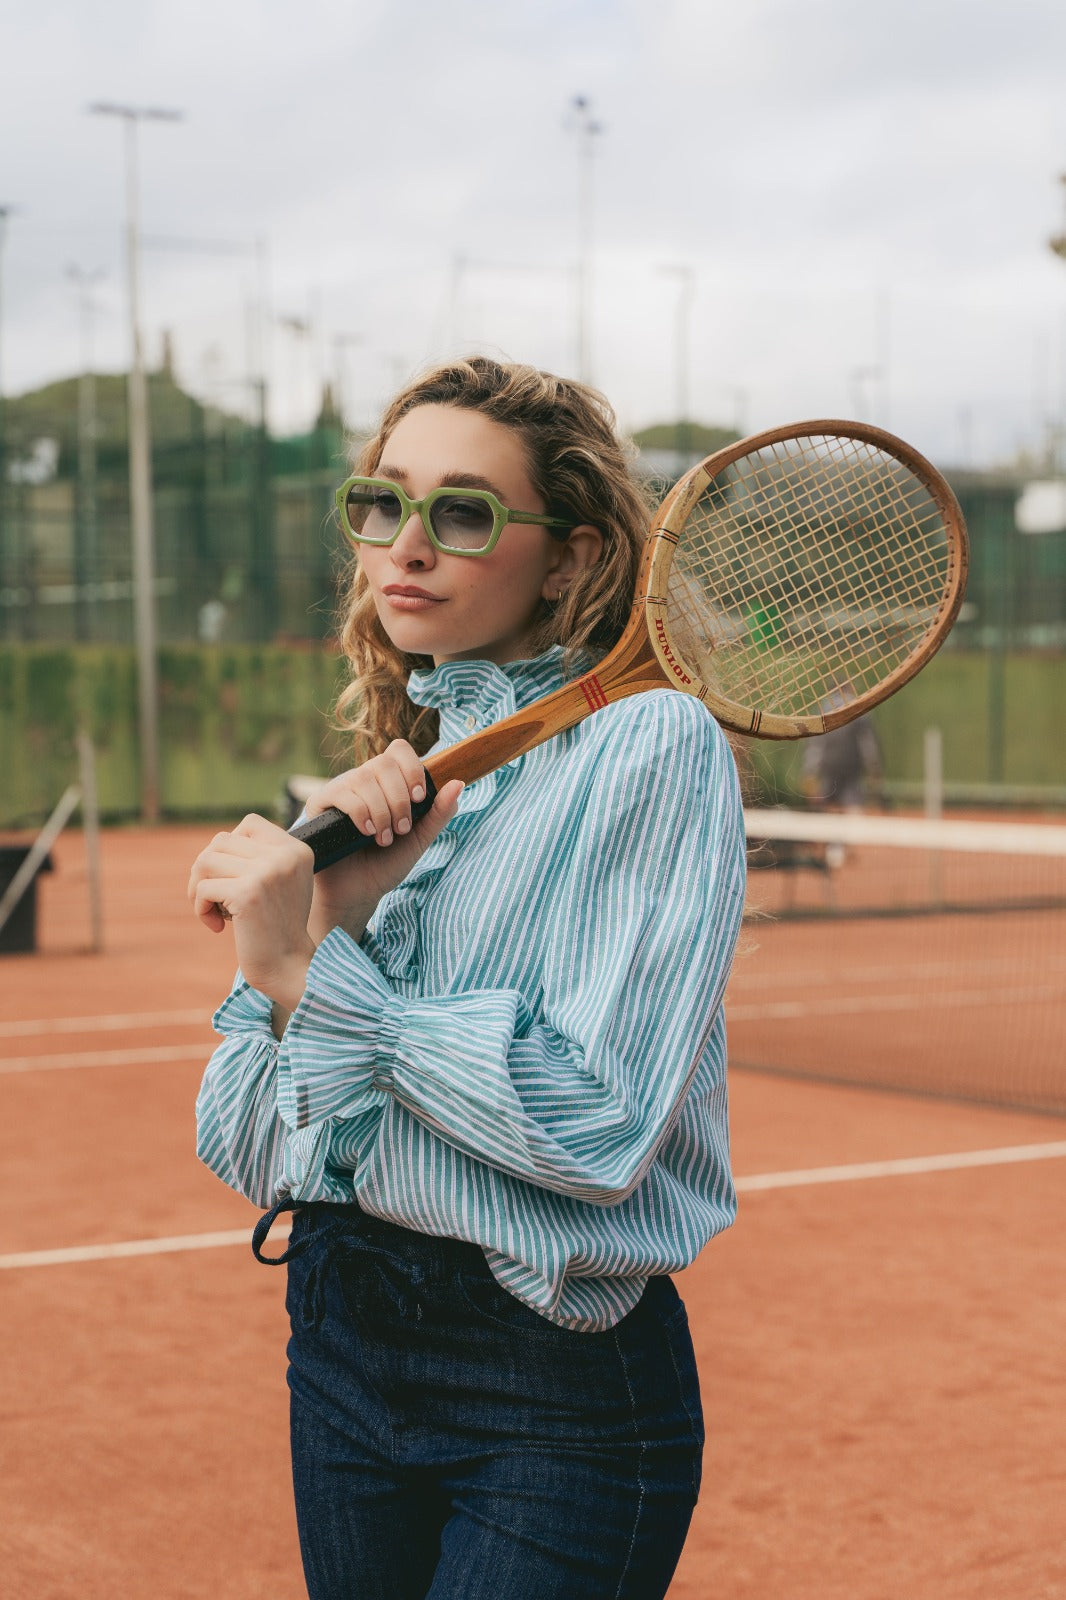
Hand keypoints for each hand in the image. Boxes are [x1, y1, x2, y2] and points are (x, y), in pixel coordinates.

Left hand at [188, 814, 315, 1010]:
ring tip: (213, 910)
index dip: (230, 848)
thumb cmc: (279, 928)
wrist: (288, 967)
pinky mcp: (248, 893)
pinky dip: (200, 908)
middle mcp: (285, 856)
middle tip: (214, 898)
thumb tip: (216, 844)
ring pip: (206, 861)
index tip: (233, 877)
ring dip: (199, 887)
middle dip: (208, 870)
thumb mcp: (280, 883)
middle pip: (221, 841)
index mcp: (297, 850)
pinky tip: (216, 927)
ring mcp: (267, 872)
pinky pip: (203, 888)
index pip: (249, 824)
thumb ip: (260, 858)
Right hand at [301, 740, 463, 940]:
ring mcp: (341, 789)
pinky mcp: (320, 803)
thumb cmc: (386, 864)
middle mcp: (364, 780)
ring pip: (365, 778)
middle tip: (401, 829)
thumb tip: (459, 783)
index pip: (399, 750)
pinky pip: (343, 793)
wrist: (358, 893)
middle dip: (399, 799)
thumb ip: (439, 813)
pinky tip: (366, 834)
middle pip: (384, 763)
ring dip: (382, 811)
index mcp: (388, 783)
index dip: (412, 769)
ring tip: (384, 838)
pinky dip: (361, 813)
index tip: (419, 798)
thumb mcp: (419, 838)